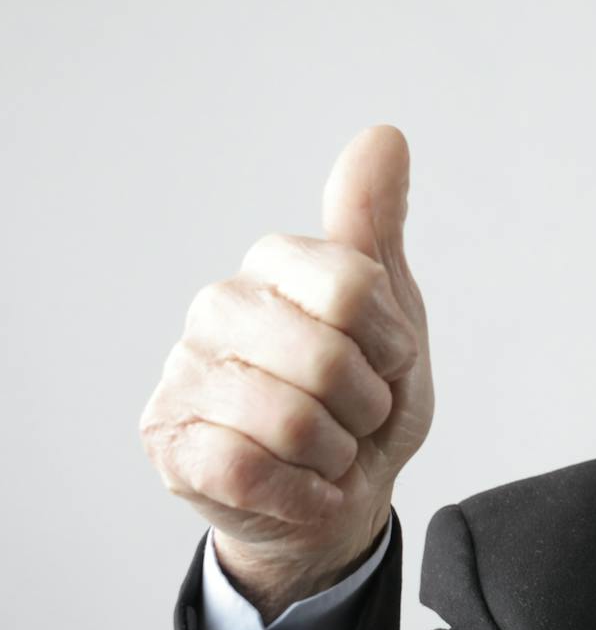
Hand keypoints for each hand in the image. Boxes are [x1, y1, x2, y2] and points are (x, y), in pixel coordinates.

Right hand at [140, 125, 433, 614]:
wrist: (343, 494)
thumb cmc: (364, 399)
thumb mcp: (392, 311)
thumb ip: (378, 226)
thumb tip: (384, 135)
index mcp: (275, 264)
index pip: (353, 285)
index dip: (390, 342)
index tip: (386, 359)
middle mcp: (218, 307)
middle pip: (326, 358)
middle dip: (366, 406)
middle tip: (356, 415)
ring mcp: (185, 374)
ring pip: (291, 421)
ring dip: (336, 454)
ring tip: (326, 449)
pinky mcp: (170, 442)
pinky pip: (252, 468)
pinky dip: (301, 490)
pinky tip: (299, 482)